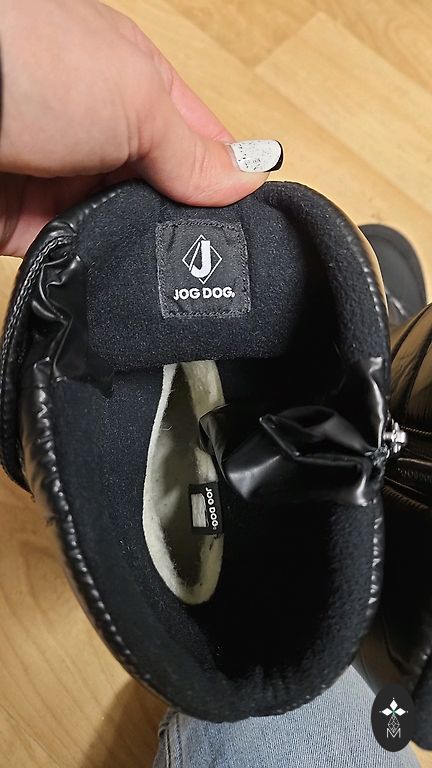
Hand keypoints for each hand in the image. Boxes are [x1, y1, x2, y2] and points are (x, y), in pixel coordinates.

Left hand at [0, 0, 282, 255]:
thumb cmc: (32, 63)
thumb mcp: (138, 98)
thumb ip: (192, 150)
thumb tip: (244, 182)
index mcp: (135, 86)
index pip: (197, 142)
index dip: (224, 183)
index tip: (247, 228)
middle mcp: (100, 132)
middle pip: (161, 194)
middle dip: (182, 226)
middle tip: (210, 264)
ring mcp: (64, 177)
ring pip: (122, 230)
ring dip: (138, 248)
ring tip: (163, 273)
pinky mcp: (29, 221)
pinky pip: (76, 252)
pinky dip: (94, 264)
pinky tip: (116, 273)